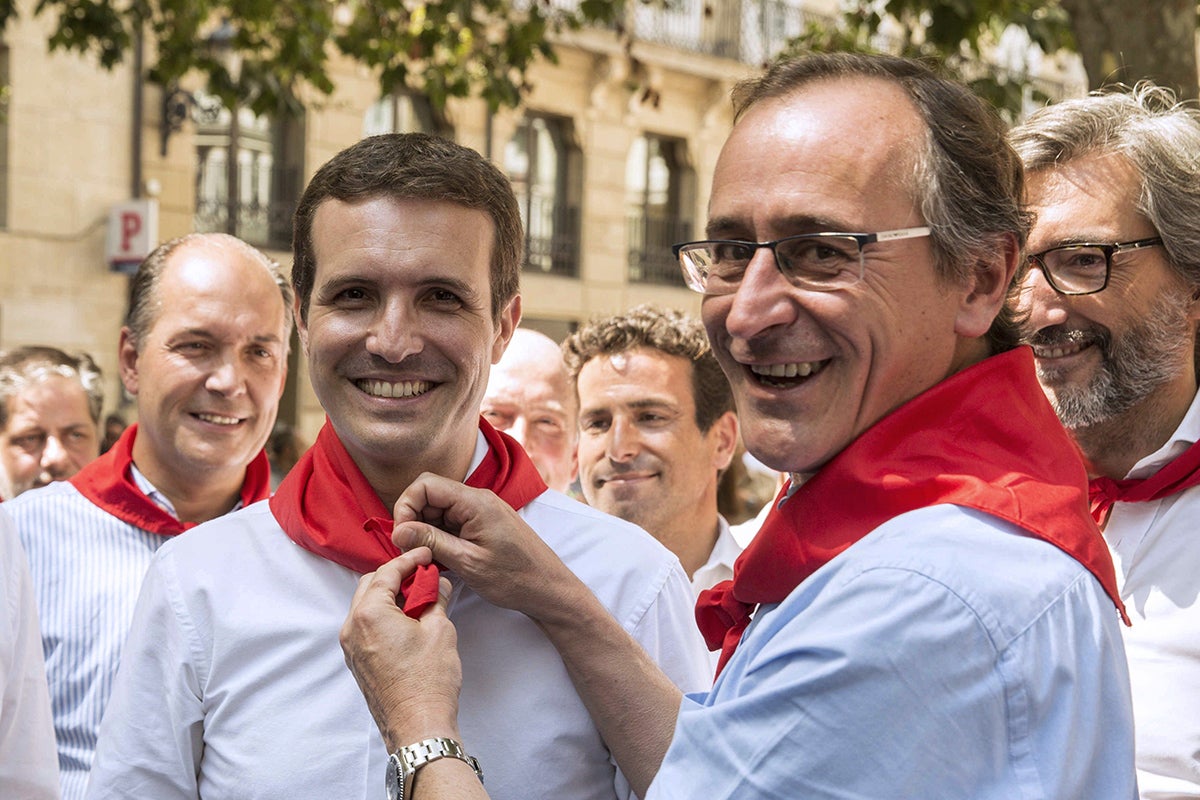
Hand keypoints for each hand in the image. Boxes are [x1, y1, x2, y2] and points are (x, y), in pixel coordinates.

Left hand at [340, 547, 461, 749]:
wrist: (418, 725)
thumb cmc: (428, 681)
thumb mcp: (440, 629)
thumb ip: (436, 599)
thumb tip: (437, 584)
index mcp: (369, 613)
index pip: (387, 573)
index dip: (409, 560)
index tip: (425, 555)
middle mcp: (352, 628)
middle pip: (370, 586)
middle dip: (395, 576)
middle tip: (422, 574)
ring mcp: (351, 647)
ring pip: (366, 606)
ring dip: (389, 596)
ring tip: (419, 596)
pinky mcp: (358, 662)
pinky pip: (366, 626)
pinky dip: (384, 615)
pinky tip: (408, 619)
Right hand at [391, 473, 584, 620]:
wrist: (548, 589)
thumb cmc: (514, 578)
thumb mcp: (467, 562)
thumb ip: (431, 542)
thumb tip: (398, 531)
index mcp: (476, 502)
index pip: (426, 485)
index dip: (406, 507)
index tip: (402, 537)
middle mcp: (478, 500)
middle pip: (430, 495)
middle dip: (413, 519)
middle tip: (411, 550)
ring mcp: (481, 511)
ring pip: (439, 509)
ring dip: (426, 530)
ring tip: (427, 558)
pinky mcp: (483, 523)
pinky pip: (452, 521)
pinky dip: (440, 536)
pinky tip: (441, 558)